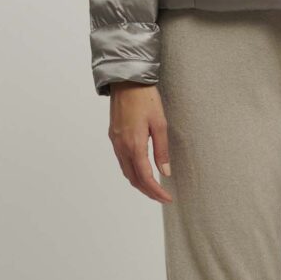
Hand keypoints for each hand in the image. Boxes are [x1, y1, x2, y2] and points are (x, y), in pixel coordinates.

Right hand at [107, 83, 173, 202]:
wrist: (126, 81)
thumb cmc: (145, 99)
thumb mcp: (160, 124)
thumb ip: (162, 150)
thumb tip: (165, 172)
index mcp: (134, 145)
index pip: (145, 177)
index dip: (156, 191)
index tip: (167, 198)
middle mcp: (121, 146)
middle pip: (133, 178)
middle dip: (147, 191)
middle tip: (162, 196)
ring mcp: (115, 142)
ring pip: (125, 170)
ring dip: (139, 182)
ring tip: (153, 187)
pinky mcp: (113, 136)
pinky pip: (121, 160)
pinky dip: (131, 170)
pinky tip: (141, 170)